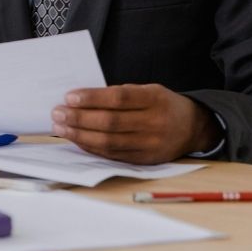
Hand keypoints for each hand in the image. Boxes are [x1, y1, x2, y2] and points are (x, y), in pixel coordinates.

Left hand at [51, 84, 222, 164]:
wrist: (193, 128)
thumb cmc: (162, 104)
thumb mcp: (148, 90)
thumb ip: (121, 94)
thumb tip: (83, 100)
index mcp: (154, 98)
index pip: (118, 98)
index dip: (92, 98)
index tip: (70, 97)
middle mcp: (154, 122)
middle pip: (110, 122)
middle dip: (79, 118)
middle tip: (58, 113)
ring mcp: (150, 144)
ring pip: (109, 142)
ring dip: (80, 135)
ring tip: (60, 128)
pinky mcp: (144, 160)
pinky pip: (112, 155)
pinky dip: (91, 147)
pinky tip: (77, 139)